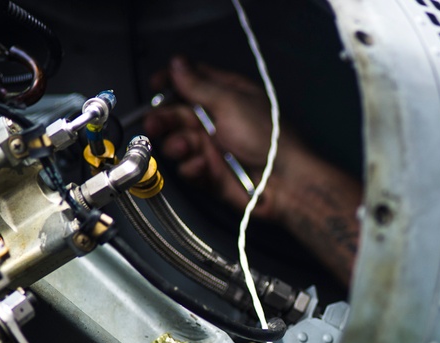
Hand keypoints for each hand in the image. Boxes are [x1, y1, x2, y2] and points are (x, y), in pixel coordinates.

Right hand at [143, 56, 285, 218]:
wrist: (285, 182)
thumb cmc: (265, 137)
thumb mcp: (230, 103)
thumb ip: (199, 86)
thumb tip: (177, 63)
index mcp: (225, 96)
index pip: (191, 81)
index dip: (171, 81)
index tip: (155, 85)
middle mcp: (216, 120)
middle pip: (177, 113)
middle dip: (163, 118)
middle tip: (154, 124)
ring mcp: (213, 147)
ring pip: (178, 142)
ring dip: (176, 144)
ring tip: (185, 147)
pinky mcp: (211, 174)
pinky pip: (189, 169)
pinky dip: (192, 168)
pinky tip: (203, 167)